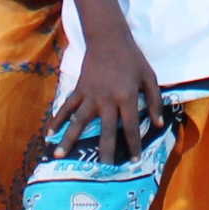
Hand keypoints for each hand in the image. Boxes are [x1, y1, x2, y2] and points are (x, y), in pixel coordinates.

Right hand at [50, 28, 167, 160]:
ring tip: (59, 156)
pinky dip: (57, 119)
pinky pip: (67, 107)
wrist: (109, 38)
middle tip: (103, 171)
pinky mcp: (79, 89)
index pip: (131, 127)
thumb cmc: (132, 58)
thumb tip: (159, 124)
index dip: (134, 145)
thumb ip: (154, 100)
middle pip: (106, 131)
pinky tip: (50, 133)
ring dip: (69, 139)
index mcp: (126, 97)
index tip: (135, 160)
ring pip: (79, 122)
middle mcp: (107, 100)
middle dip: (106, 152)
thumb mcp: (149, 76)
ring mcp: (90, 95)